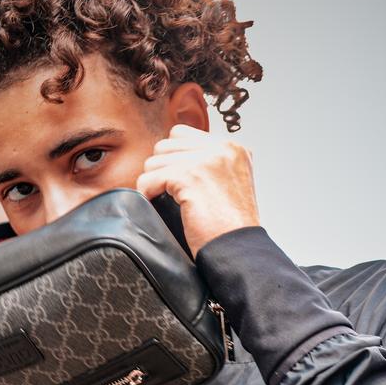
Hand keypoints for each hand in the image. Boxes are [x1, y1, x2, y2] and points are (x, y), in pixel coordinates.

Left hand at [137, 124, 259, 257]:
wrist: (238, 250)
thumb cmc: (232, 228)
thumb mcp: (230, 184)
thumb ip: (210, 165)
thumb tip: (174, 157)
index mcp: (233, 148)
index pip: (183, 134)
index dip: (172, 158)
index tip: (174, 180)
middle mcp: (221, 149)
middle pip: (166, 145)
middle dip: (161, 170)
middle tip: (165, 193)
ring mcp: (205, 161)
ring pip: (155, 161)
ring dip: (153, 182)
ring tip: (162, 200)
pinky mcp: (189, 177)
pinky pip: (150, 178)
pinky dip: (147, 192)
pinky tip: (154, 203)